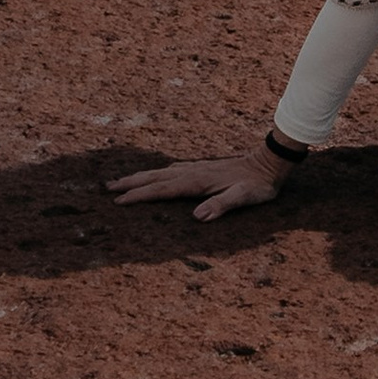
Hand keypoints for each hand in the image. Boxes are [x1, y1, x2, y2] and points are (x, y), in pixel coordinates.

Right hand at [107, 151, 287, 222]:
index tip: (118, 201)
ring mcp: (197, 168)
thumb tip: (198, 216)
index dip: (140, 196)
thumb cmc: (258, 184)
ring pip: (161, 173)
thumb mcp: (244, 197)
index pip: (162, 190)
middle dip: (131, 183)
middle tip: (107, 187)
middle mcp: (193, 172)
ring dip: (140, 177)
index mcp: (198, 182)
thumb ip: (222, 205)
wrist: (270, 162)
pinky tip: (155, 176)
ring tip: (121, 180)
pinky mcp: (203, 168)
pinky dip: (156, 174)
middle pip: (155, 178)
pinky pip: (171, 171)